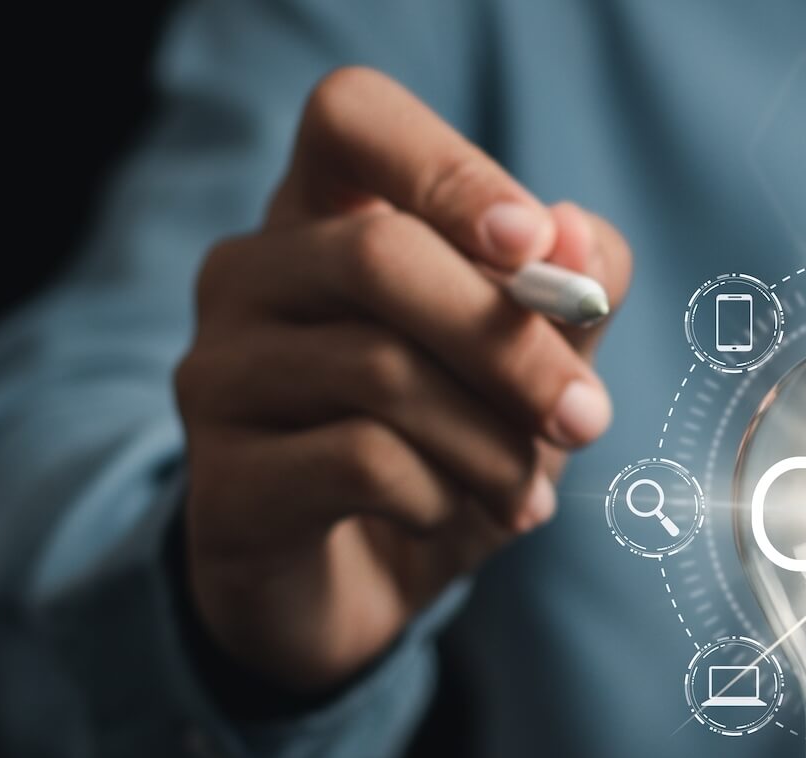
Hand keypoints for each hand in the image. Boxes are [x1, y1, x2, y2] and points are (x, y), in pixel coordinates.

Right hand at [174, 67, 632, 692]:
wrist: (351, 591)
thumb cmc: (444, 450)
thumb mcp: (529, 372)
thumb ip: (566, 297)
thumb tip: (577, 237)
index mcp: (324, 212)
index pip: (353, 117)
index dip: (449, 169)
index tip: (531, 244)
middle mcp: (249, 273)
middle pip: (380, 254)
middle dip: (510, 344)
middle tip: (588, 419)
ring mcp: (217, 371)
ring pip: (380, 371)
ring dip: (491, 444)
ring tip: (527, 496)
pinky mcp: (219, 479)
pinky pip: (360, 463)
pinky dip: (441, 498)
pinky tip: (448, 517)